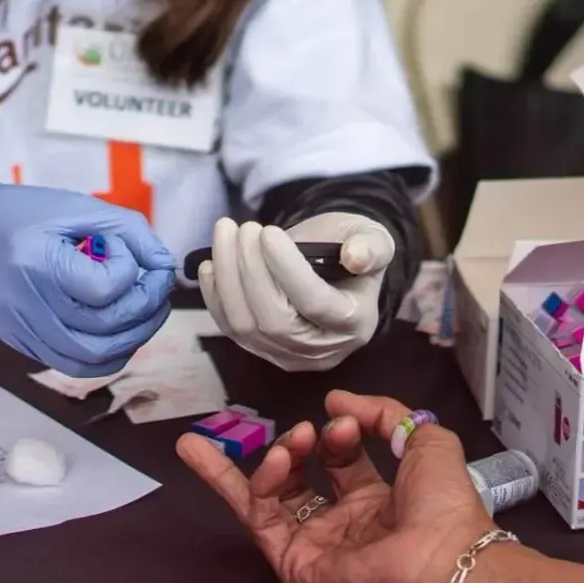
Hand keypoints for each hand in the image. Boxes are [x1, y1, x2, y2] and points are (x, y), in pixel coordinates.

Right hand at [0, 182, 175, 377]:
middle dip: (145, 309)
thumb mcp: (75, 207)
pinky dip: (108, 355)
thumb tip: (165, 266)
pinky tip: (119, 330)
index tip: (123, 252)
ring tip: (144, 309)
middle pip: (103, 329)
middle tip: (154, 286)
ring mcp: (23, 331)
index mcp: (35, 261)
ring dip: (133, 337)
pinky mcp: (24, 346)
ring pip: (94, 358)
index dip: (128, 271)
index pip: (101, 288)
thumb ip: (128, 231)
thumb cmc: (16, 215)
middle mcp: (26, 304)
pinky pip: (76, 366)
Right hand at [177, 391, 494, 582]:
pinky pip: (262, 521)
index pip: (336, 464)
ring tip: (290, 444)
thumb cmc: (442, 503)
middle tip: (303, 429)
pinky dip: (261, 484)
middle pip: (294, 484)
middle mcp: (340, 525)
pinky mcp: (295, 564)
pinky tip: (278, 459)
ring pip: (267, 502)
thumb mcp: (425, 439)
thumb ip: (382, 412)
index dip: (335, 437)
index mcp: (373, 503)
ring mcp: (314, 547)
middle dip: (288, 448)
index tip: (346, 423)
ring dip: (269, 463)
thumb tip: (335, 400)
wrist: (443, 554)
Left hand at [197, 212, 392, 371]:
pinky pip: (229, 328)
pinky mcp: (259, 350)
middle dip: (251, 271)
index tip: (268, 232)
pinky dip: (214, 295)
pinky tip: (210, 263)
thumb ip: (371, 247)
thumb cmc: (352, 250)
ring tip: (226, 233)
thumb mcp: (373, 240)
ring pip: (245, 326)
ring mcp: (286, 354)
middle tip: (244, 228)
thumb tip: (356, 256)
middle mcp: (321, 349)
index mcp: (355, 323)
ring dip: (228, 277)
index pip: (316, 304)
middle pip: (275, 321)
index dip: (287, 269)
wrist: (335, 269)